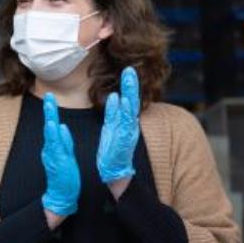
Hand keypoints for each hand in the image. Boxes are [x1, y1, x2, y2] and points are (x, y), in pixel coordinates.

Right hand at [40, 93, 80, 220]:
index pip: (52, 125)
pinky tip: (54, 127)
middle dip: (49, 110)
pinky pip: (55, 147)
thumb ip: (64, 141)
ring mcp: (53, 155)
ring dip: (49, 120)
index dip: (51, 110)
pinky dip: (54, 136)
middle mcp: (51, 149)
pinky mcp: (57, 162)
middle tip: (48, 95)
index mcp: (55, 146)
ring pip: (50, 135)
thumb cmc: (64, 176)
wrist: (61, 197)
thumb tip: (61, 126)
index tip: (50, 96)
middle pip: (49, 126)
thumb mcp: (66, 155)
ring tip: (49, 107)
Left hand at [97, 66, 140, 184]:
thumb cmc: (113, 150)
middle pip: (131, 102)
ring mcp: (126, 133)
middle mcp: (127, 125)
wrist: (114, 173)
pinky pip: (124, 124)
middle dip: (131, 86)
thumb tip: (116, 96)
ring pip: (129, 111)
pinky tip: (122, 100)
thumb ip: (114, 113)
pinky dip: (123, 112)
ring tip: (129, 80)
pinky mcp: (123, 142)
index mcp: (123, 121)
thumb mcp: (112, 128)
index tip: (128, 69)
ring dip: (130, 94)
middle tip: (130, 69)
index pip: (128, 100)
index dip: (129, 85)